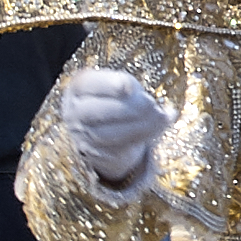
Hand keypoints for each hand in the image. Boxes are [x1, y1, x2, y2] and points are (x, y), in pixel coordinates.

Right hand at [61, 68, 175, 183]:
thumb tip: (165, 111)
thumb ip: (135, 92)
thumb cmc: (116, 99)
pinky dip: (139, 140)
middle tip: (152, 105)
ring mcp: (82, 135)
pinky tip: (155, 131)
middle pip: (96, 111)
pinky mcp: (96, 155)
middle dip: (128, 108)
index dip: (109, 85)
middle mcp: (74, 112)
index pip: (88, 84)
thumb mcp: (123, 88)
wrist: (102, 131)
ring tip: (161, 118)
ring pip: (107, 134)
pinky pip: (116, 150)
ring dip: (138, 126)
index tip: (130, 87)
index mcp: (79, 88)